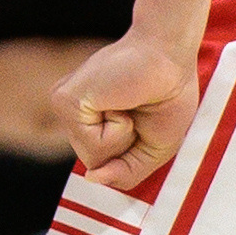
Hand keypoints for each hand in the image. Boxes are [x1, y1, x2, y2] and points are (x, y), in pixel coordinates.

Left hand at [56, 25, 197, 181]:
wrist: (170, 55)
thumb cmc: (167, 96)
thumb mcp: (153, 149)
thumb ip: (126, 172)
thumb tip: (91, 178)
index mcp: (89, 123)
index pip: (101, 165)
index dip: (129, 156)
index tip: (143, 123)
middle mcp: (73, 115)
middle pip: (95, 165)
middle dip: (126, 147)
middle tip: (137, 111)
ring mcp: (66, 107)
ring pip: (93, 158)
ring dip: (123, 137)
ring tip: (128, 104)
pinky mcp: (65, 100)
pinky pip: (94, 144)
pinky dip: (118, 129)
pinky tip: (120, 101)